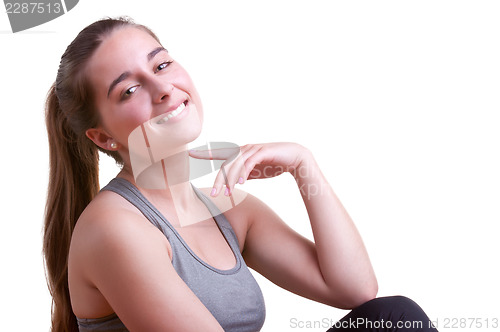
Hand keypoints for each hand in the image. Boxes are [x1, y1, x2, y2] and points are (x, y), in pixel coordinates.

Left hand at [188, 142, 309, 195]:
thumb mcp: (257, 171)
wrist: (296, 158)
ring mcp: (253, 149)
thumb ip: (245, 174)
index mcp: (241, 153)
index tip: (190, 154)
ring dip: (231, 179)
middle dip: (219, 179)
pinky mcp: (262, 151)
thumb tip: (234, 181)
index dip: (205, 153)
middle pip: (226, 164)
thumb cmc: (275, 164)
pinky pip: (249, 163)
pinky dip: (243, 173)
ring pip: (236, 164)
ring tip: (227, 193)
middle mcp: (245, 149)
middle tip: (214, 194)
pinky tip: (240, 183)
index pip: (220, 154)